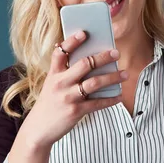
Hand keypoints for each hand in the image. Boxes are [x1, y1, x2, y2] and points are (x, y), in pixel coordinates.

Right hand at [21, 30, 127, 147]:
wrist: (38, 129)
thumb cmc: (49, 103)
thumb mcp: (52, 84)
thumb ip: (65, 72)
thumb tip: (90, 59)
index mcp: (53, 74)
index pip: (61, 52)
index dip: (72, 41)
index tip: (84, 33)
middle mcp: (60, 83)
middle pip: (85, 64)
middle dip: (103, 57)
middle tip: (116, 53)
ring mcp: (68, 97)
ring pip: (95, 82)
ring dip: (113, 77)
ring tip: (125, 74)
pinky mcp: (76, 111)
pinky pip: (98, 103)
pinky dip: (111, 99)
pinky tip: (119, 96)